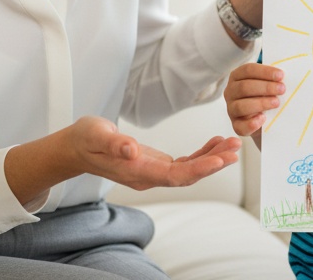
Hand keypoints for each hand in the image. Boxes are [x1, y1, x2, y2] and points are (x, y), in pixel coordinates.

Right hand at [68, 116, 241, 190]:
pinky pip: (183, 163)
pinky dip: (201, 154)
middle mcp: (148, 176)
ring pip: (188, 170)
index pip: (174, 176)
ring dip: (212, 158)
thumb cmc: (86, 139)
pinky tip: (214, 143)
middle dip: (213, 163)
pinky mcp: (155, 165)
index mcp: (136, 171)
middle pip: (187, 175)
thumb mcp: (96, 135)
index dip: (199, 169)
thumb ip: (114, 143)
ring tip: (232, 144)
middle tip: (236, 148)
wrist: (76, 148)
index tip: (220, 159)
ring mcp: (152, 172)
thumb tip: (132, 149)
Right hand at [223, 62, 285, 145]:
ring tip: (276, 103)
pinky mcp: (236, 125)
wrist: (265, 120)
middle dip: (265, 87)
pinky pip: (240, 126)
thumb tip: (283, 77)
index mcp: (237, 77)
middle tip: (282, 89)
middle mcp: (231, 92)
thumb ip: (273, 79)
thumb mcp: (268, 84)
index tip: (281, 75)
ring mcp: (231, 109)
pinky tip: (263, 118)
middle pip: (244, 87)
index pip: (248, 70)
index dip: (264, 72)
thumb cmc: (266, 96)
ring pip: (241, 106)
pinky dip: (251, 123)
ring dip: (261, 103)